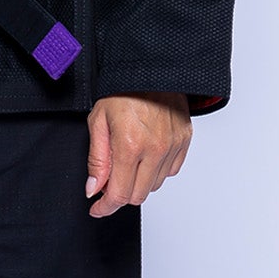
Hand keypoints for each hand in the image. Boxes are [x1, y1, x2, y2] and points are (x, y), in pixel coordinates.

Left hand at [84, 92, 191, 214]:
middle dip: (120, 194)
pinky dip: (156, 170)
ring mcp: (172, 146)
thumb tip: (94, 188)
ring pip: (154, 186)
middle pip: (138, 196)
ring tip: (128, 161)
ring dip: (138, 182)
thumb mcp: (98, 121)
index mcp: (130, 145)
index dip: (105, 207)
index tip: (97, 208)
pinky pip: (170, 171)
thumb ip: (97, 159)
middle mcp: (155, 149)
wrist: (151, 69)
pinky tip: (145, 155)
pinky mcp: (184, 141)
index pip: (119, 194)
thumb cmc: (122, 90)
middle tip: (108, 182)